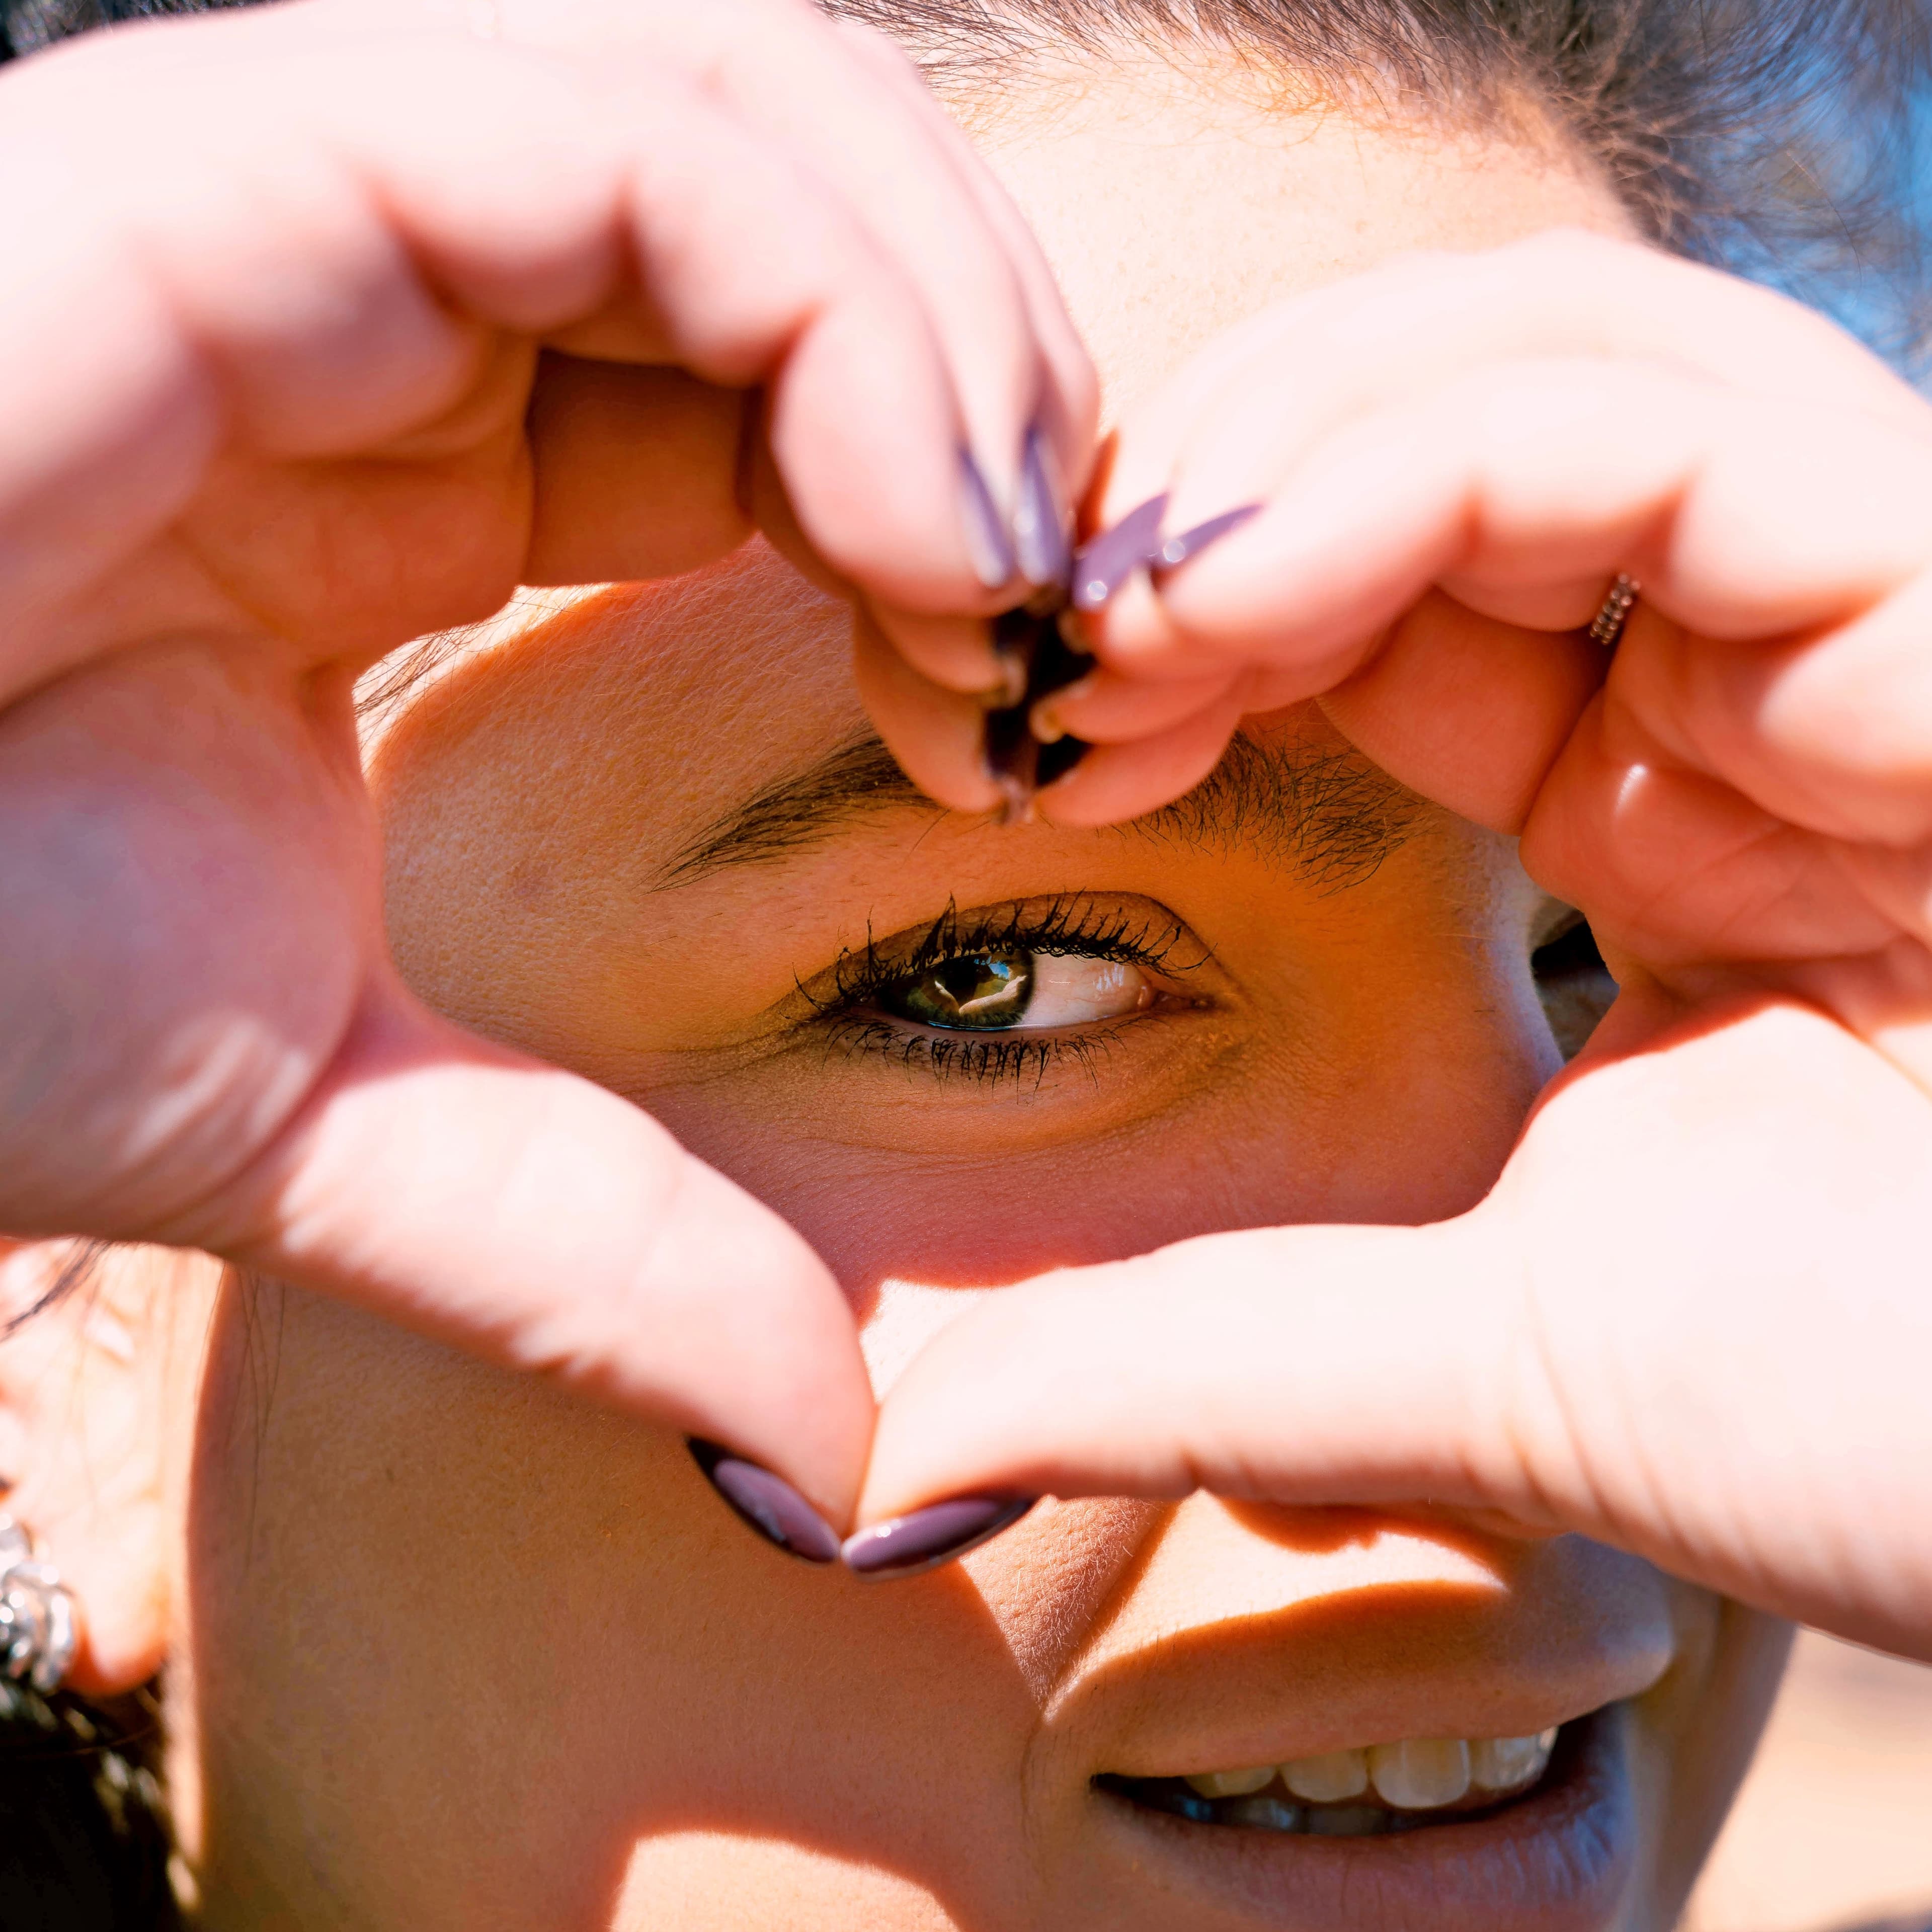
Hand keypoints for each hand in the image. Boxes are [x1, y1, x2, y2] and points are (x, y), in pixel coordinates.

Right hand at [0, 0, 1094, 1531]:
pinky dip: (856, 314)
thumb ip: (599, 1240)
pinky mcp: (260, 160)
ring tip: (1007, 599)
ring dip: (964, 355)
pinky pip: (648, 138)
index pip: (791, 375)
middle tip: (1076, 643)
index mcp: (418, 460)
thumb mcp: (348, 1127)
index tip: (1037, 717)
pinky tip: (924, 539)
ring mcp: (330, 205)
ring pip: (774, 126)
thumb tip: (816, 1432)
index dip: (969, 517)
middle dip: (1008, 406)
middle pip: (826, 210)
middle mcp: (395, 300)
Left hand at [853, 233, 1931, 1657]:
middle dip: (1204, 490)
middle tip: (1032, 632)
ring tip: (1113, 615)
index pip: (1385, 597)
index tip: (1020, 721)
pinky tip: (1224, 608)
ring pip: (1539, 359)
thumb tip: (928, 1451)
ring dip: (1276, 453)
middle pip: (1444, 419)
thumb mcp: (1476, 1367)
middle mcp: (1755, 689)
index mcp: (1661, 816)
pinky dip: (1403, 470)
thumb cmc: (1879, 1453)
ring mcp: (1859, 624)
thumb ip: (1204, 1364)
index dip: (1180, 617)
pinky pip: (1649, 424)